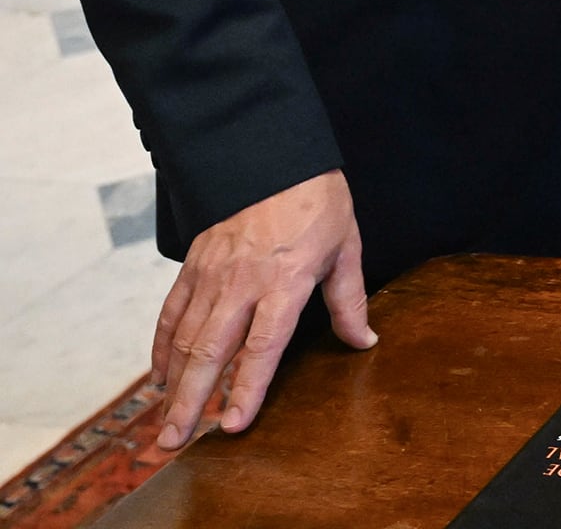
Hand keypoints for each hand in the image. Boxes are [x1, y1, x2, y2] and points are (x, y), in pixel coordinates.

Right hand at [150, 170, 375, 448]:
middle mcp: (242, 283)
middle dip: (191, 402)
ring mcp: (212, 274)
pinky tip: (160, 377)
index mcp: (285, 281)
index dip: (247, 390)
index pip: (262, 348)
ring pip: (185, 339)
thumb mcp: (346, 248)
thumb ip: (349, 301)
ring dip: (172, 385)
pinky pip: (172, 312)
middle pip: (210, 353)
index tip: (232, 426)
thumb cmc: (318, 201)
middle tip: (174, 442)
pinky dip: (162, 347)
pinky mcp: (193, 265)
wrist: (275, 155)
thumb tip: (364, 341)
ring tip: (164, 424)